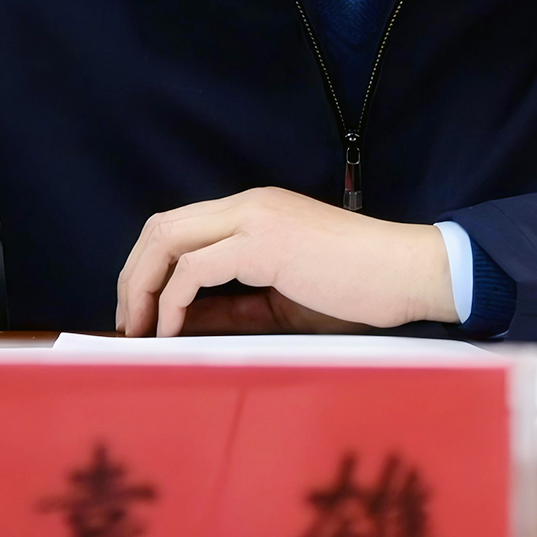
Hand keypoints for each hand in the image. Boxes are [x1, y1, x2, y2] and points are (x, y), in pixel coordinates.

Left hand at [114, 187, 456, 336]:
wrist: (410, 274)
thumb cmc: (358, 291)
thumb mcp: (283, 300)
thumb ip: (233, 306)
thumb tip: (181, 325)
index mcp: (255, 211)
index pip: (180, 227)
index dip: (148, 269)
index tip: (141, 314)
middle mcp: (249, 205)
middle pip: (162, 227)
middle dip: (133, 276)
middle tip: (127, 324)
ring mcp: (255, 219)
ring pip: (169, 239)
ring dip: (142, 287)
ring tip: (139, 331)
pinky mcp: (264, 243)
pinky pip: (194, 268)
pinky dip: (172, 301)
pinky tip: (173, 331)